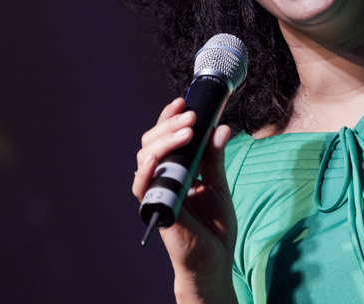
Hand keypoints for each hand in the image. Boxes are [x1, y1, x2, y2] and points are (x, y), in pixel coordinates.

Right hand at [132, 97, 237, 303]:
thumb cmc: (214, 227)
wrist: (215, 260)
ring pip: (145, 158)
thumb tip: (221, 127)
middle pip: (151, 142)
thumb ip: (215, 157)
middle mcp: (161, 178)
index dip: (169, 117)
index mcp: (175, 169)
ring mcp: (156, 192)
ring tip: (186, 131)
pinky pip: (143, 187)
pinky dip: (147, 171)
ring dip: (164, 141)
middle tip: (192, 116)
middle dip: (169, 125)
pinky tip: (157, 158)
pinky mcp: (156, 209)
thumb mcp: (218, 184)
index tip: (183, 102)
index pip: (164, 136)